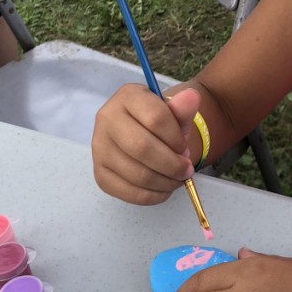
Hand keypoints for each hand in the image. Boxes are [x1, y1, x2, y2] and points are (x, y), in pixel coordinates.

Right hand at [92, 84, 199, 203]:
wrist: (145, 136)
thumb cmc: (162, 125)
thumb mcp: (175, 114)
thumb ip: (183, 108)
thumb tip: (191, 97)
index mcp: (127, 96)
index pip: (156, 118)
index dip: (176, 139)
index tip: (185, 148)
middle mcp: (107, 118)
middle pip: (142, 148)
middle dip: (172, 164)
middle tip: (186, 170)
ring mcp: (99, 148)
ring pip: (137, 173)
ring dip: (165, 182)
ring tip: (177, 179)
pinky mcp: (100, 174)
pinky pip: (128, 192)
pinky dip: (153, 195)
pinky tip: (164, 188)